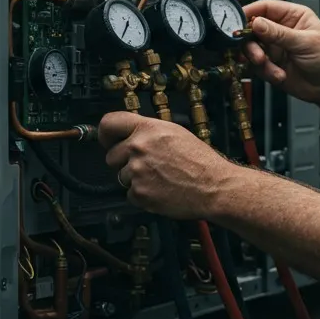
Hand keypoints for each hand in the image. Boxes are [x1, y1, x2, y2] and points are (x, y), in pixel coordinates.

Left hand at [98, 111, 245, 219]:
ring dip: (135, 179)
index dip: (105, 133)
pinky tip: (160, 190)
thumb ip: (148, 131)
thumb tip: (129, 133)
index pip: (108, 123)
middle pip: (111, 156)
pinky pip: (130, 194)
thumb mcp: (175, 132)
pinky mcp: (139, 193)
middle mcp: (138, 148)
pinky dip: (142, 195)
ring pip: (121, 176)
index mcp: (147, 129)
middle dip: (123, 162)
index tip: (106, 140)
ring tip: (159, 178)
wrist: (214, 186)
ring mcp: (137, 172)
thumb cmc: (200, 161)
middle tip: (146, 166)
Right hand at [240, 0, 319, 104]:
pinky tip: (280, 75)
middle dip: (251, 42)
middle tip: (255, 53)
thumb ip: (279, 33)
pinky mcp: (271, 65)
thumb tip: (257, 23)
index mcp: (292, 16)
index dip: (250, 13)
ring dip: (257, 59)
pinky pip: (257, 66)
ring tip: (267, 66)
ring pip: (252, 49)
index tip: (237, 22)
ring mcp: (275, 48)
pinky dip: (265, 72)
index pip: (265, 8)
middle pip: (253, 29)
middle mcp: (280, 30)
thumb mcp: (305, 42)